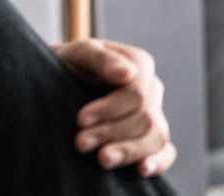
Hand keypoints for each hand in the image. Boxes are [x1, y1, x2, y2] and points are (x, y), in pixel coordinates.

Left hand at [56, 38, 174, 176]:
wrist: (56, 80)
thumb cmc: (68, 63)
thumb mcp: (77, 54)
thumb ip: (100, 58)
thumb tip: (127, 74)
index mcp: (139, 64)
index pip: (136, 94)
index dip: (110, 109)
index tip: (81, 120)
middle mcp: (151, 88)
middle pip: (145, 118)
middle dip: (111, 133)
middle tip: (80, 143)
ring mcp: (155, 113)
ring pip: (156, 137)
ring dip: (128, 151)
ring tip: (102, 159)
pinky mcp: (151, 136)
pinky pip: (166, 151)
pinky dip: (158, 162)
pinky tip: (141, 169)